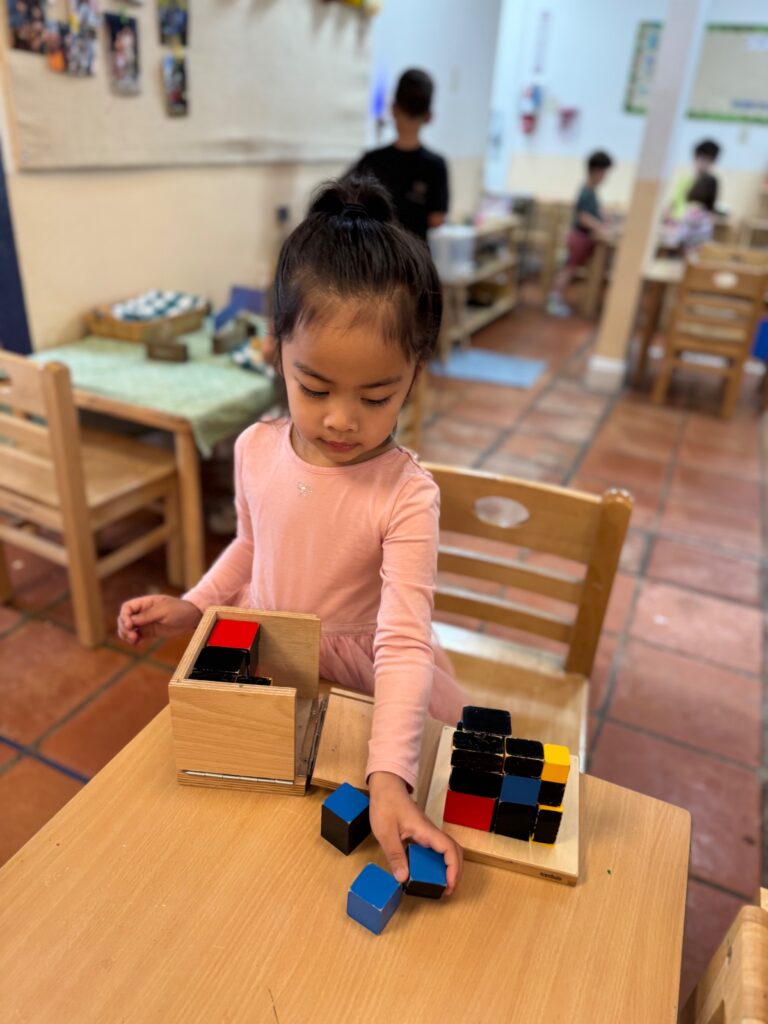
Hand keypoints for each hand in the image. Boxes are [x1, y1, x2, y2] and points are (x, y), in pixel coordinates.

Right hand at [117, 595, 201, 644]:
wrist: (191, 618)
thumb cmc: (179, 610)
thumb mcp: (164, 611)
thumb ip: (147, 615)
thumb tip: (131, 620)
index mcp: (145, 603)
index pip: (127, 607)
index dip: (124, 616)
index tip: (130, 625)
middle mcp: (142, 612)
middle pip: (124, 619)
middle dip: (124, 628)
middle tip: (132, 636)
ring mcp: (144, 622)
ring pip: (127, 629)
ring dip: (126, 635)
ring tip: (134, 641)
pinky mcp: (148, 632)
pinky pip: (135, 636)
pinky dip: (133, 641)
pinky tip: (137, 644)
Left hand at [368, 771, 462, 894]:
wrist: (385, 785)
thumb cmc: (385, 804)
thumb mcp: (385, 832)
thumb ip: (395, 855)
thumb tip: (403, 878)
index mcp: (425, 830)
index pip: (449, 849)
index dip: (453, 869)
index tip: (449, 885)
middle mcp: (430, 831)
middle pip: (454, 850)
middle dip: (456, 871)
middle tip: (447, 889)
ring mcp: (427, 831)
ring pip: (447, 849)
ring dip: (448, 866)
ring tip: (440, 883)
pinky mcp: (422, 832)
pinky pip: (436, 848)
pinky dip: (438, 861)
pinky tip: (427, 871)